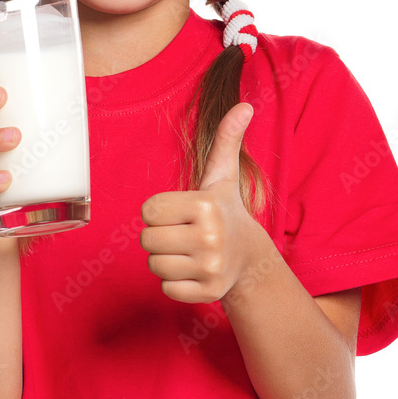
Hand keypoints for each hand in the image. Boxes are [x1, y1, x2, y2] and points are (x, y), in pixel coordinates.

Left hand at [140, 103, 261, 302]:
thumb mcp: (223, 176)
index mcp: (205, 206)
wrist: (250, 258)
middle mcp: (209, 237)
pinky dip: (175, 282)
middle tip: (184, 233)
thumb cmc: (225, 211)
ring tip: (190, 252)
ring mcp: (210, 267)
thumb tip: (244, 106)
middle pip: (147, 239)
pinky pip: (165, 289)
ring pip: (154, 265)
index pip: (148, 212)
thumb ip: (227, 139)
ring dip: (167, 259)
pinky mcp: (207, 293)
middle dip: (161, 236)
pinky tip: (194, 271)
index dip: (160, 212)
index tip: (182, 213)